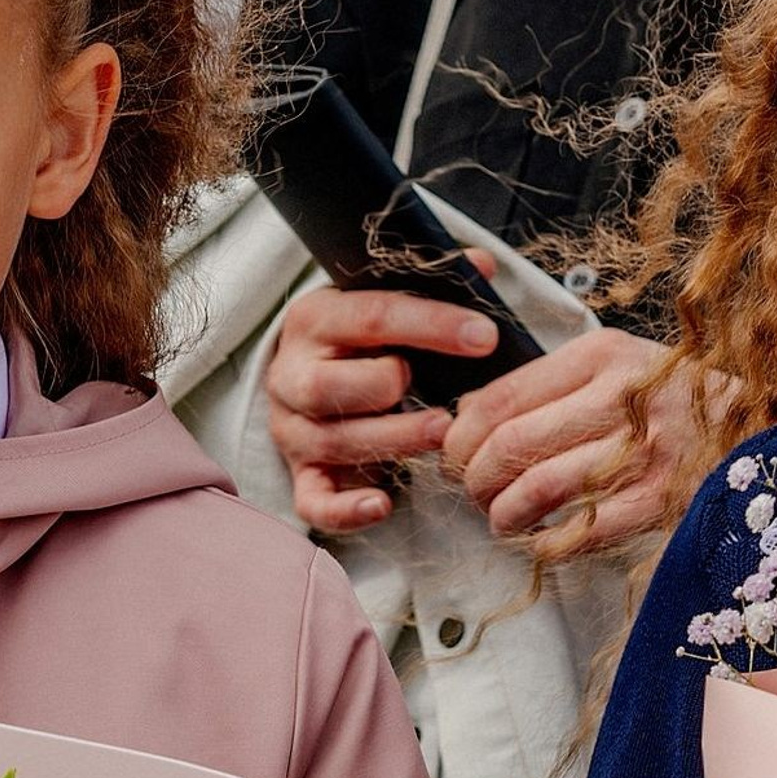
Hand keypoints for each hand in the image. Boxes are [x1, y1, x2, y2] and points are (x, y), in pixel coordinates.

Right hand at [265, 273, 501, 534]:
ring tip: (442, 437)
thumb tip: (479, 266)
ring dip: (391, 441)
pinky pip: (312, 501)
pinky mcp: (301, 473)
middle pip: (325, 386)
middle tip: (443, 396)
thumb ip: (434, 283)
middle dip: (387, 389)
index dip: (431, 326)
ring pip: (329, 441)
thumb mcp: (390, 298)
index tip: (485, 337)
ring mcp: (292, 427)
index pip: (370, 316)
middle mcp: (291, 373)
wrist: (315, 369)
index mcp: (315, 319)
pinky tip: (382, 505)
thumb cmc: (367, 336)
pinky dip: (344, 511)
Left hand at [442, 328, 688, 554]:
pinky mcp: (666, 500)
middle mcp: (624, 398)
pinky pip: (581, 531)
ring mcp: (647, 451)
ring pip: (536, 489)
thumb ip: (547, 386)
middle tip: (474, 492)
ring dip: (502, 514)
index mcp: (601, 356)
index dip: (458, 438)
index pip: (497, 400)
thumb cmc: (676, 401)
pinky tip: (543, 538)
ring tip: (501, 518)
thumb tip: (466, 416)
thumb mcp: (615, 367)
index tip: (453, 455)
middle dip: (473, 480)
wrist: (764, 428)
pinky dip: (547, 542)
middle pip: (508, 446)